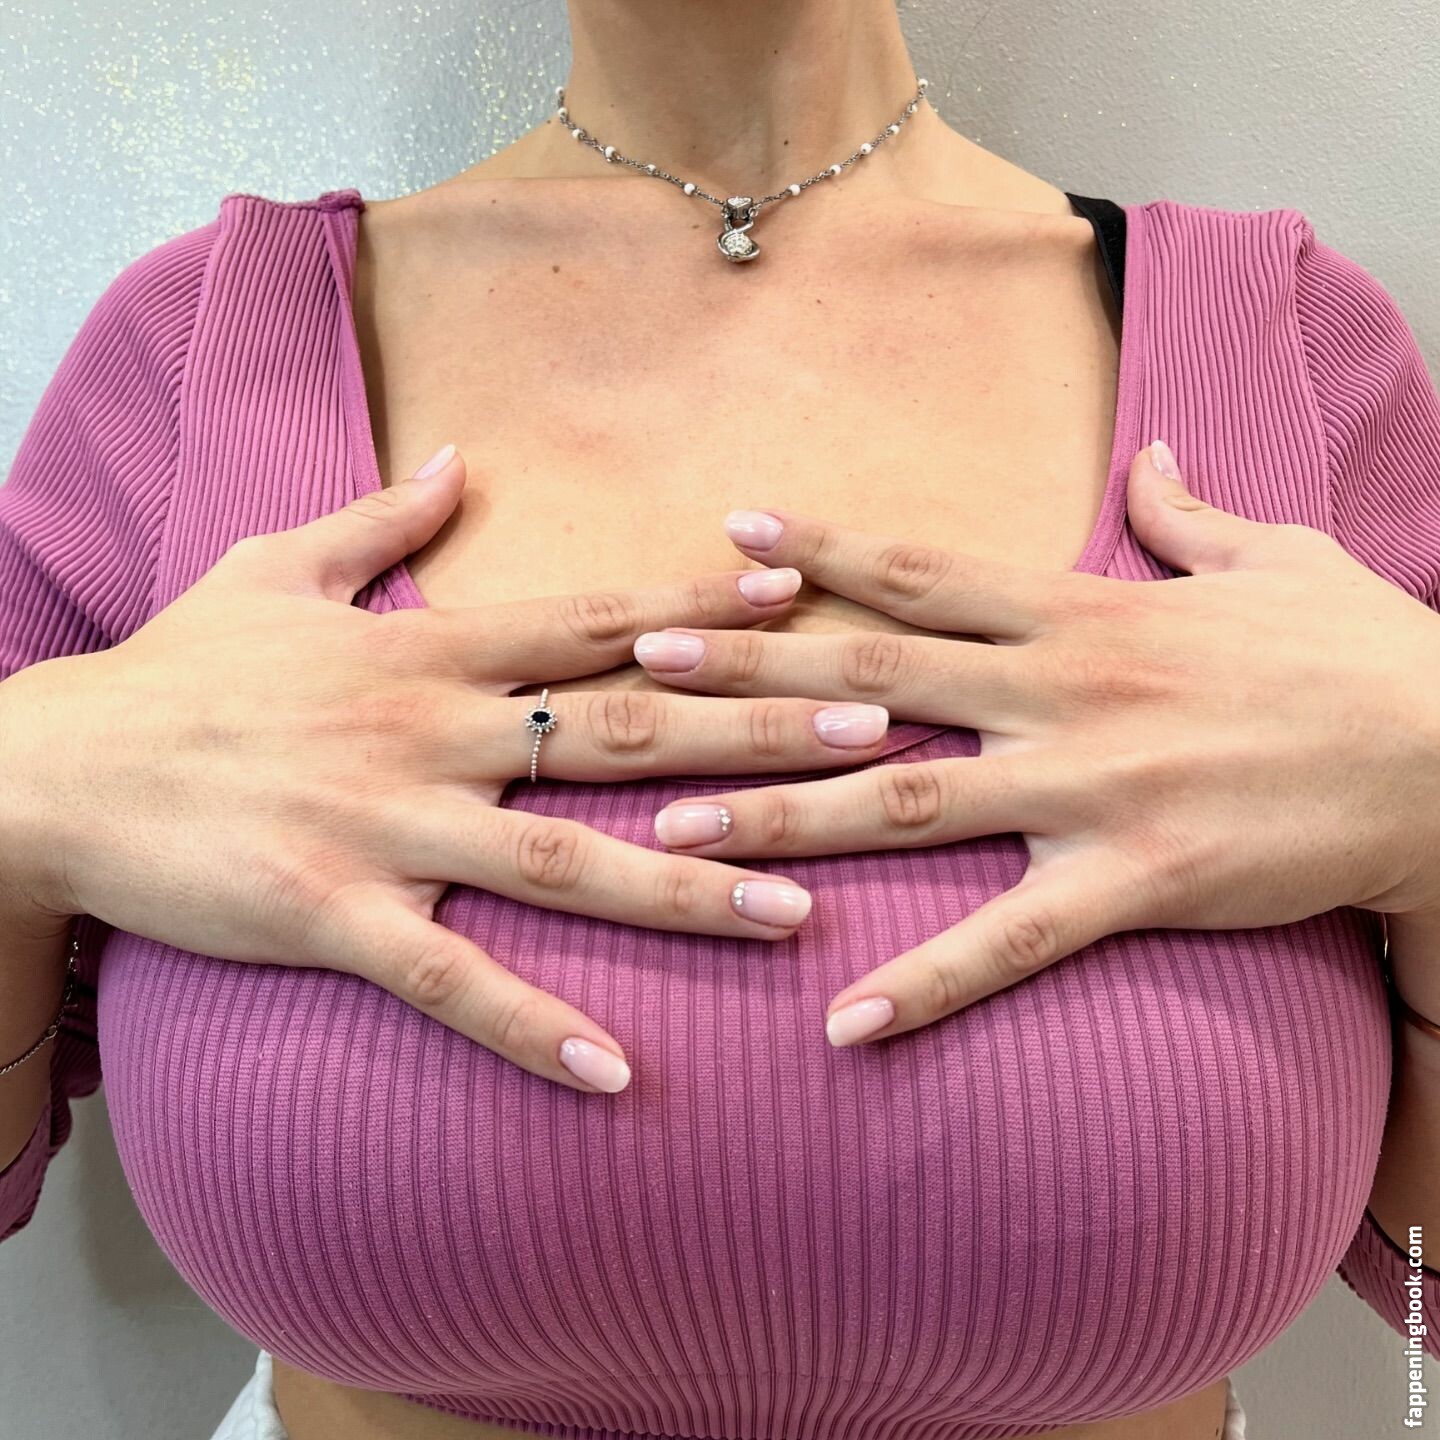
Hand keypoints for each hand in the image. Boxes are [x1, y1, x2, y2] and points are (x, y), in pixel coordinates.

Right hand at [0, 446, 894, 1091]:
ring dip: (684, 883)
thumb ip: (386, 518)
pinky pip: (450, 979)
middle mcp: (427, 728)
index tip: (801, 593)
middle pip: (618, 726)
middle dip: (750, 730)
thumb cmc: (180, 671)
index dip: (700, 603)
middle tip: (871, 739)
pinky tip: (618, 1072)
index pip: (592, 617)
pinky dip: (532, 1026)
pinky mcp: (331, 916)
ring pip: (563, 858)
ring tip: (797, 913)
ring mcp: (385, 825)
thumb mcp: (278, 565)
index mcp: (426, 644)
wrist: (54, 768)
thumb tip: (459, 457)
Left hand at [634, 440, 1439, 1044]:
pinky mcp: (1136, 883)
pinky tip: (843, 1024)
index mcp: (1082, 610)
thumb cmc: (1362, 654)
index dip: (818, 550)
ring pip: (903, 800)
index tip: (726, 536)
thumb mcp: (1276, 557)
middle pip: (869, 675)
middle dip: (745, 672)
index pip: (920, 571)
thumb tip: (1156, 457)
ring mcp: (1091, 787)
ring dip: (779, 817)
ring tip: (672, 840)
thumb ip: (1193, 510)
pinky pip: (1010, 942)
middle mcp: (1062, 689)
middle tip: (637, 675)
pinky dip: (927, 984)